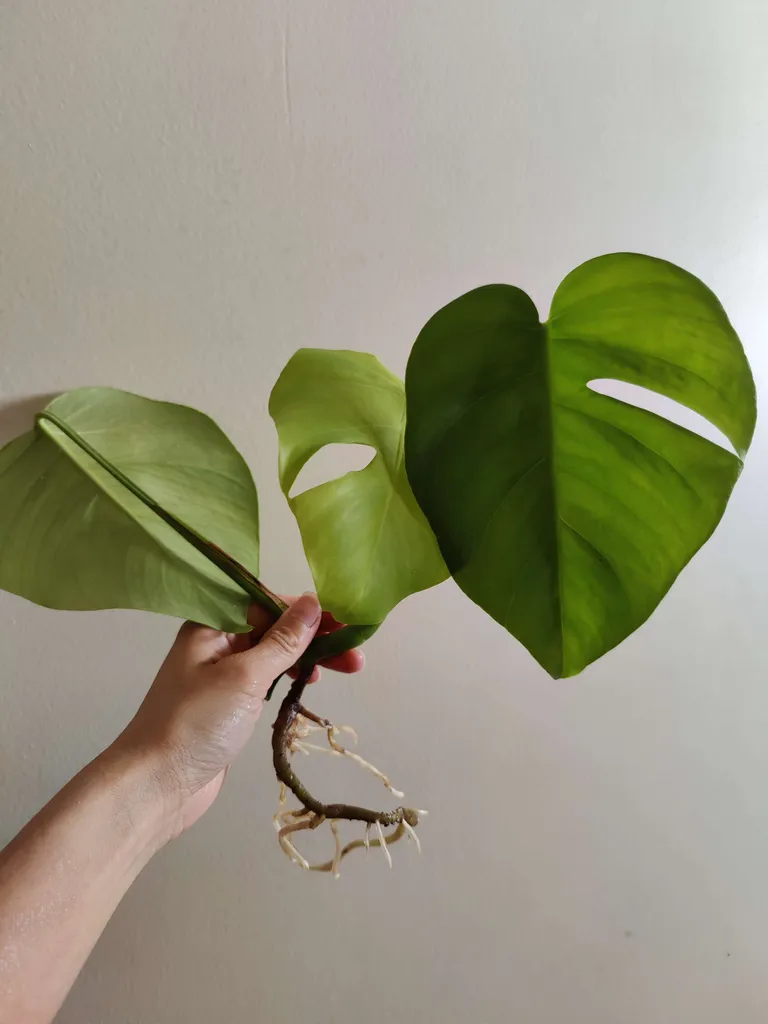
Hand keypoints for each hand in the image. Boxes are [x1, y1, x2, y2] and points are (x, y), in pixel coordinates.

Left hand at [113, 593, 363, 838]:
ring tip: (346, 669)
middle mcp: (216, 644)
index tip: (344, 621)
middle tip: (355, 655)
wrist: (156, 785)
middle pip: (274, 629)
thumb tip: (312, 602)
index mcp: (211, 625)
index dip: (306, 610)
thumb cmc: (197, 722)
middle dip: (315, 638)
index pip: (266, 603)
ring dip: (307, 659)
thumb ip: (282, 641)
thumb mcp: (245, 675)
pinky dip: (290, 680)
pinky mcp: (228, 707)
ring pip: (273, 656)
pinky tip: (310, 685)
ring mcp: (221, 677)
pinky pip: (266, 682)